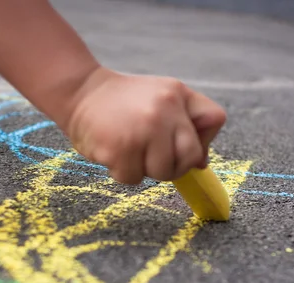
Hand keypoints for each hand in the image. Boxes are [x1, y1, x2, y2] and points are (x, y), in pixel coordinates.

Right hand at [63, 68, 226, 183]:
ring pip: (161, 173)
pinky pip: (133, 178)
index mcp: (177, 95)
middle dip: (173, 163)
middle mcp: (162, 111)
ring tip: (129, 148)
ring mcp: (141, 132)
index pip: (214, 120)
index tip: (178, 140)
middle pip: (188, 158)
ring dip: (145, 168)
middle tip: (151, 152)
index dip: (200, 135)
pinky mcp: (119, 150)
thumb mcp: (164, 95)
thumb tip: (201, 163)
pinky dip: (123, 172)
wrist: (78, 92)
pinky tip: (113, 151)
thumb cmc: (125, 100)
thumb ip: (190, 122)